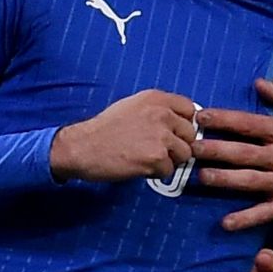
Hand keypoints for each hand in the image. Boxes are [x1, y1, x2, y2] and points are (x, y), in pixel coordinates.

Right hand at [51, 90, 197, 181]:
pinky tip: (141, 167)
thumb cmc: (102, 129)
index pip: (189, 109)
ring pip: (184, 153)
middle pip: (190, 133)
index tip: (174, 132)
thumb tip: (176, 121)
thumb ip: (156, 110)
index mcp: (156, 99)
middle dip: (178, 144)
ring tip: (149, 159)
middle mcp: (162, 114)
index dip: (183, 123)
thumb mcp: (131, 106)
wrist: (82, 147)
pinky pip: (169, 170)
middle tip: (159, 150)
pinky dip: (157, 173)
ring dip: (170, 160)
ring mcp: (161, 136)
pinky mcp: (156, 158)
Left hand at [195, 79, 272, 229]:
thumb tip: (259, 83)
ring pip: (248, 181)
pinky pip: (263, 213)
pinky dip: (245, 220)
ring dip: (223, 180)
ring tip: (201, 178)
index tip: (200, 117)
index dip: (223, 119)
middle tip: (191, 148)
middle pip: (243, 153)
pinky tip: (225, 223)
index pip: (248, 124)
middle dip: (215, 151)